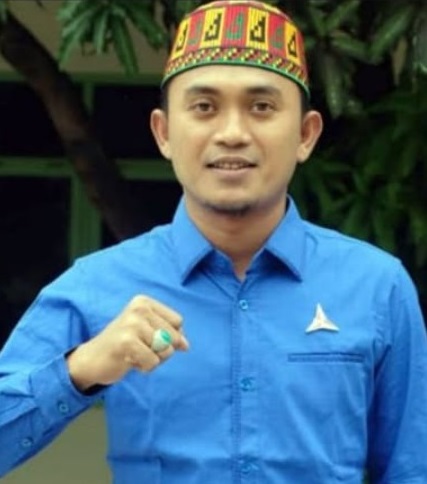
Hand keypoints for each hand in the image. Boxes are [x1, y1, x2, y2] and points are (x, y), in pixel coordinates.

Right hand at [66, 295, 188, 390]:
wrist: (91, 360)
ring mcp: (132, 324)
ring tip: (134, 354)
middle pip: (174, 336)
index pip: (177, 322)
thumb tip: (186, 345)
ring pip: (166, 350)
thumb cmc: (123, 345)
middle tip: (139, 349)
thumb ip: (169, 335)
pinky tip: (129, 361)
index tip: (149, 339)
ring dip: (153, 359)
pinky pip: (153, 362)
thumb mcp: (147, 333)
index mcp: (144, 302)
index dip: (170, 336)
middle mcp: (139, 309)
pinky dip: (145, 367)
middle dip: (162, 350)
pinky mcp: (127, 342)